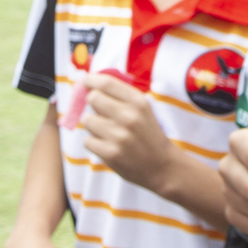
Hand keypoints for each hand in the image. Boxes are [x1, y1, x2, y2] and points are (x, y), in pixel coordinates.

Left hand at [79, 73, 171, 188]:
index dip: (91, 80)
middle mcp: (129, 116)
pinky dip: (94, 143)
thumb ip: (119, 96)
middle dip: (93, 104)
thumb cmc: (147, 134)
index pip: (106, 83)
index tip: (85, 82)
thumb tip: (87, 84)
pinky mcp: (111, 153)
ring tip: (107, 133)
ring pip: (87, 120)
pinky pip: (87, 140)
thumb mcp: (142, 110)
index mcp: (138, 102)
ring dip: (93, 126)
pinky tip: (108, 146)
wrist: (162, 166)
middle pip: (93, 98)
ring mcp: (119, 136)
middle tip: (100, 112)